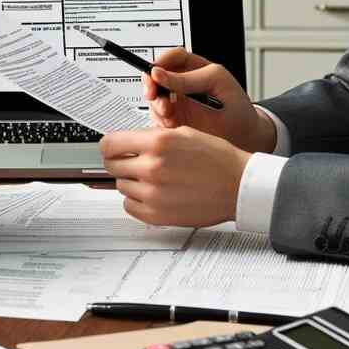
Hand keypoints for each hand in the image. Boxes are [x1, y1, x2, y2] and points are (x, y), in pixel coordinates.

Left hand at [100, 126, 251, 227]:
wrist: (239, 186)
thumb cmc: (218, 159)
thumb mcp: (183, 133)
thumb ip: (152, 136)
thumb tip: (128, 141)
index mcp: (157, 143)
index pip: (109, 144)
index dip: (110, 145)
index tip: (113, 148)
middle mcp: (152, 168)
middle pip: (112, 165)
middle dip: (121, 161)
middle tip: (134, 161)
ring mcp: (153, 194)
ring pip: (121, 185)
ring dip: (132, 180)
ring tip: (154, 177)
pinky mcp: (157, 215)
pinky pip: (129, 206)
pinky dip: (136, 200)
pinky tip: (153, 193)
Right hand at [144, 47, 275, 153]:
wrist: (245, 137)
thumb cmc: (238, 108)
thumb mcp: (217, 84)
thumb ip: (188, 79)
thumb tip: (159, 73)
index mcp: (197, 68)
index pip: (172, 57)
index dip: (160, 62)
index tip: (154, 72)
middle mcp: (183, 83)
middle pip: (156, 76)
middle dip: (151, 85)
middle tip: (153, 95)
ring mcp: (178, 101)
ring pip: (155, 97)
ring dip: (156, 105)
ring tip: (169, 114)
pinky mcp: (175, 119)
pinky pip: (158, 116)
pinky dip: (161, 120)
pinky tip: (172, 124)